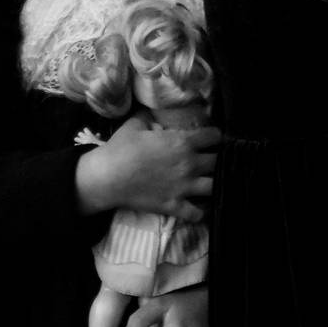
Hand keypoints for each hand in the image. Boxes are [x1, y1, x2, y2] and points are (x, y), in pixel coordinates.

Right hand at [76, 114, 218, 219]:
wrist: (108, 177)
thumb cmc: (122, 147)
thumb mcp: (135, 123)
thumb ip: (150, 116)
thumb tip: (154, 113)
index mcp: (182, 142)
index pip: (213, 136)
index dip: (214, 135)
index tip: (211, 137)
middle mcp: (189, 165)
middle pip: (218, 162)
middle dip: (218, 158)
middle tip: (211, 158)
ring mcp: (184, 188)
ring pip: (215, 187)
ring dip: (215, 183)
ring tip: (209, 181)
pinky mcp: (175, 206)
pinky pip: (198, 213)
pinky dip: (201, 211)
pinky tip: (199, 205)